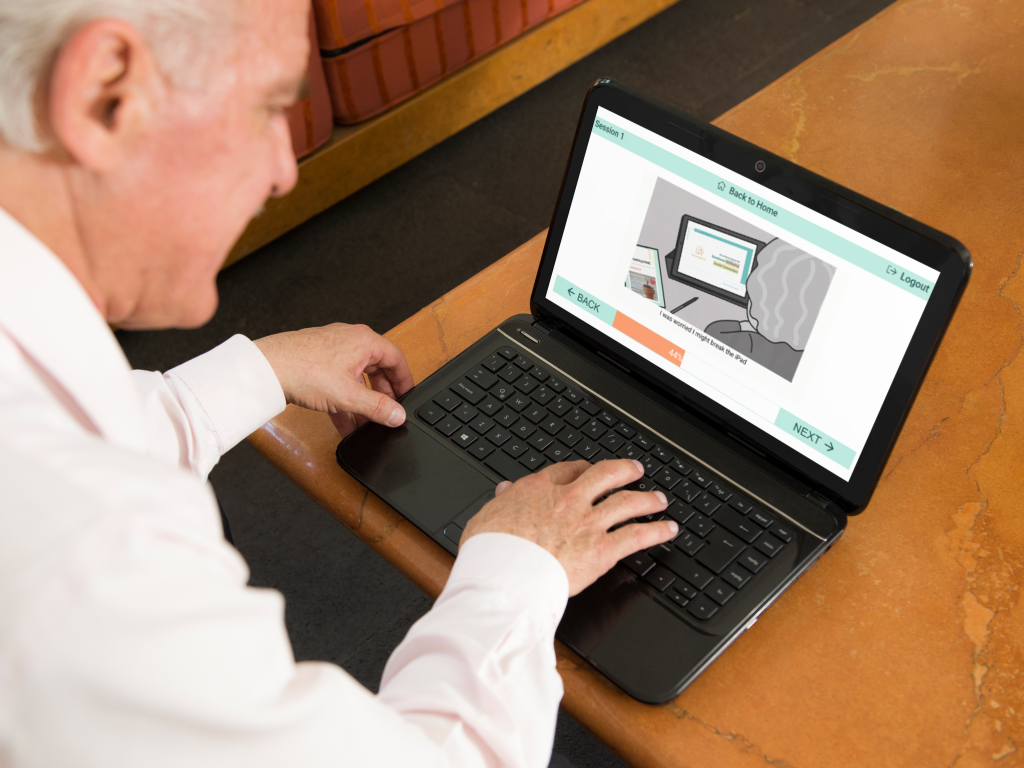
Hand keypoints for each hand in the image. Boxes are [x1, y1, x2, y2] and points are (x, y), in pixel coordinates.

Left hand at [254, 323, 414, 437]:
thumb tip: (398, 414)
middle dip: (382, 396)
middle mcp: (350, 341)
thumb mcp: (349, 396)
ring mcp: (332, 351)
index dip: (404, 381)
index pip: (396, 359)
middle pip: (377, 369)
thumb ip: (377, 408)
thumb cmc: (303, 369)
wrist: (265, 369)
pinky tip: (344, 423)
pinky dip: (344, 402)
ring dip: (362, 403)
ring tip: (365, 424)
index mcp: (364, 341)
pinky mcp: (317, 363)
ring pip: (356, 378)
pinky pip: (339, 383)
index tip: (407, 397)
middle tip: (387, 413)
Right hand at [462, 459, 677, 595]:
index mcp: (540, 489)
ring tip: (659, 499)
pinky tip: (669, 529)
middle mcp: (569, 500)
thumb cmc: (492, 550)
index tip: (588, 470)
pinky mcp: (603, 550)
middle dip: (624, 471)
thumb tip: (505, 492)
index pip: (568, 470)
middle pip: (606, 476)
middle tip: (635, 470)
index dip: (582, 469)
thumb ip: (502, 502)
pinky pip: (637, 536)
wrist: (505, 574)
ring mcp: (589, 523)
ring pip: (627, 502)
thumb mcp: (487, 516)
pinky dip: (657, 531)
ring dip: (647, 499)